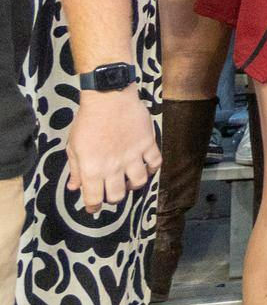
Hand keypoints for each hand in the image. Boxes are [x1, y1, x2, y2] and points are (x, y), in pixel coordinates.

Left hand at [66, 88, 159, 212]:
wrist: (108, 97)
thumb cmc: (87, 121)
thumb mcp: (73, 146)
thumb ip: (75, 169)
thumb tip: (74, 187)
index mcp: (92, 169)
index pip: (94, 198)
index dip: (93, 206)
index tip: (93, 207)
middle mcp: (114, 167)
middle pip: (118, 195)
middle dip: (114, 198)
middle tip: (112, 192)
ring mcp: (133, 156)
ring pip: (139, 182)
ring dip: (134, 185)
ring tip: (130, 181)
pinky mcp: (148, 144)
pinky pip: (155, 163)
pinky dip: (152, 168)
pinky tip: (147, 166)